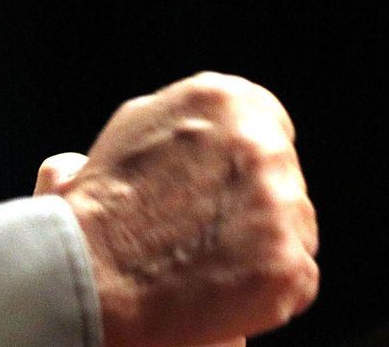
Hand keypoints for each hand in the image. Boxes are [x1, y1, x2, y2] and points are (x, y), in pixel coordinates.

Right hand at [48, 73, 317, 346]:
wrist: (90, 274)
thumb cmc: (103, 205)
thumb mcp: (137, 128)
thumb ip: (189, 120)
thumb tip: (214, 127)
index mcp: (228, 101)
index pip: (270, 126)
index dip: (244, 164)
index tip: (222, 189)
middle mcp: (262, 145)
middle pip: (284, 177)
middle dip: (254, 203)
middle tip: (206, 230)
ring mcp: (280, 206)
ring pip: (295, 226)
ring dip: (265, 244)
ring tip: (207, 260)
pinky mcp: (288, 263)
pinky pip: (297, 275)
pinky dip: (268, 288)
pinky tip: (222, 286)